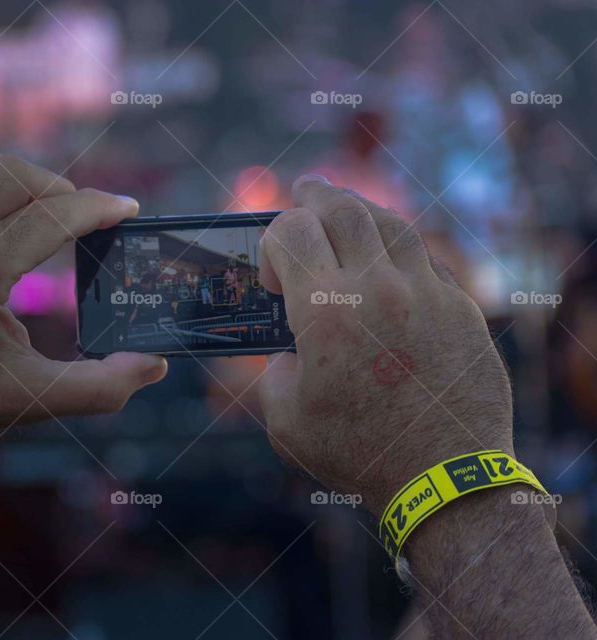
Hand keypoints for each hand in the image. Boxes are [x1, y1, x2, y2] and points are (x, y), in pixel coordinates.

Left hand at [0, 154, 166, 443]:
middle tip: (92, 217)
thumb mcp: (32, 400)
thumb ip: (100, 387)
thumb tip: (154, 364)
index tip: (128, 208)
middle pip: (16, 178)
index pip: (47, 216)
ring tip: (55, 212)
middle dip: (66, 190)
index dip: (97, 207)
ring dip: (28, 182)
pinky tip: (8, 211)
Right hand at [258, 175, 511, 513]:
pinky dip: (399, 251)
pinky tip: (390, 263)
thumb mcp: (286, 418)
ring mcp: (427, 293)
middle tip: (304, 190)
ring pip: (391, 223)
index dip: (272, 241)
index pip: (290, 230)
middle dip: (314, 195)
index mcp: (325, 312)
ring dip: (360, 211)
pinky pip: (426, 260)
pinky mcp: (461, 308)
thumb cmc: (358, 453)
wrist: (445, 479)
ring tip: (346, 211)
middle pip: (342, 209)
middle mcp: (377, 289)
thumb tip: (290, 348)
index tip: (274, 277)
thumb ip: (275, 369)